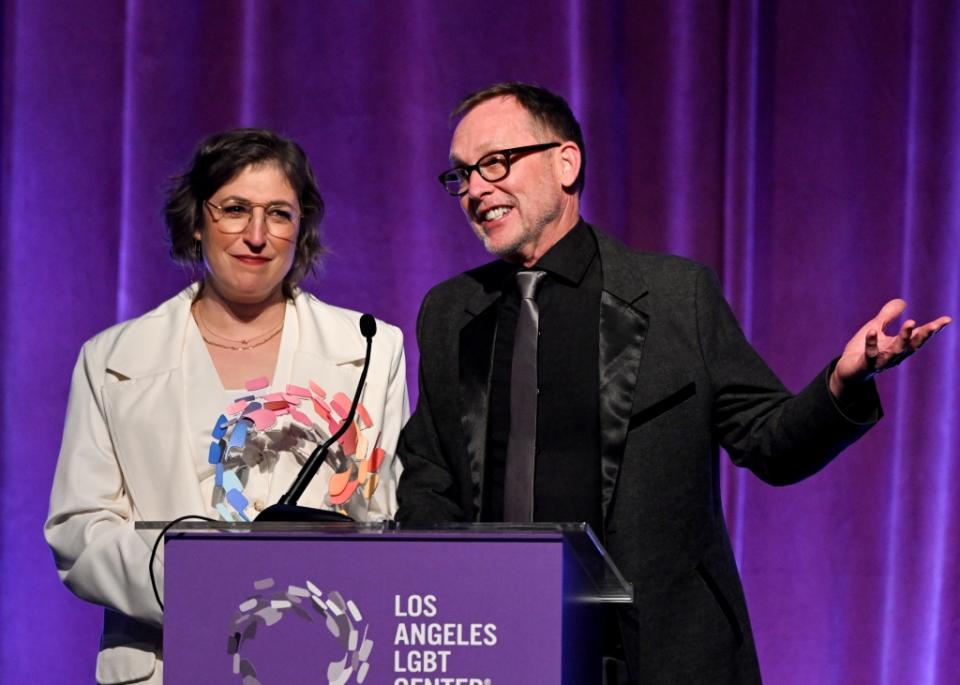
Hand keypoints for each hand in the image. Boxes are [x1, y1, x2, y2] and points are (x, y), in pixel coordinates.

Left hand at [829, 299, 951, 397]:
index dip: (932, 329)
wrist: (847, 370)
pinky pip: (870, 353)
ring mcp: (881, 361)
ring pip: (896, 350)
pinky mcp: (867, 364)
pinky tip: (872, 331)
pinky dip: (871, 342)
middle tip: (933, 326)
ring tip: (911, 323)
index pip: (918, 337)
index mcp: (899, 346)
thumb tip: (903, 301)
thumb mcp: (876, 328)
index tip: (947, 320)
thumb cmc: (862, 350)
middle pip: (912, 345)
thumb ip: (888, 316)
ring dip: (904, 337)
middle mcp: (894, 355)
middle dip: (923, 335)